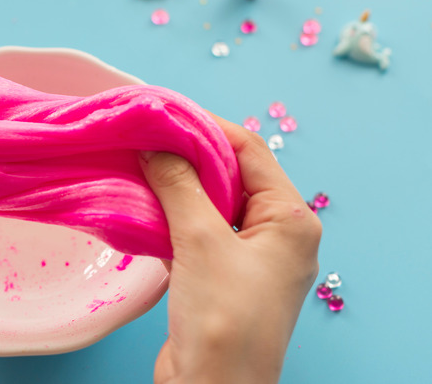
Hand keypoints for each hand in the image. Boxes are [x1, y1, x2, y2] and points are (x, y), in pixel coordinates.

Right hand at [140, 116, 321, 383]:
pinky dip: (174, 213)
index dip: (207, 127)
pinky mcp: (223, 275)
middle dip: (189, 154)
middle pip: (233, 174)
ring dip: (178, 184)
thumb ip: (180, 185)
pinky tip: (145, 202)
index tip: (166, 114)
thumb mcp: (201, 241)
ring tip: (140, 163)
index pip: (251, 151)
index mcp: (290, 220)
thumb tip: (157, 146)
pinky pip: (200, 230)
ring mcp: (250, 257)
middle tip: (147, 137)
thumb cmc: (222, 317)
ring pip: (213, 202)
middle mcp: (277, 234)